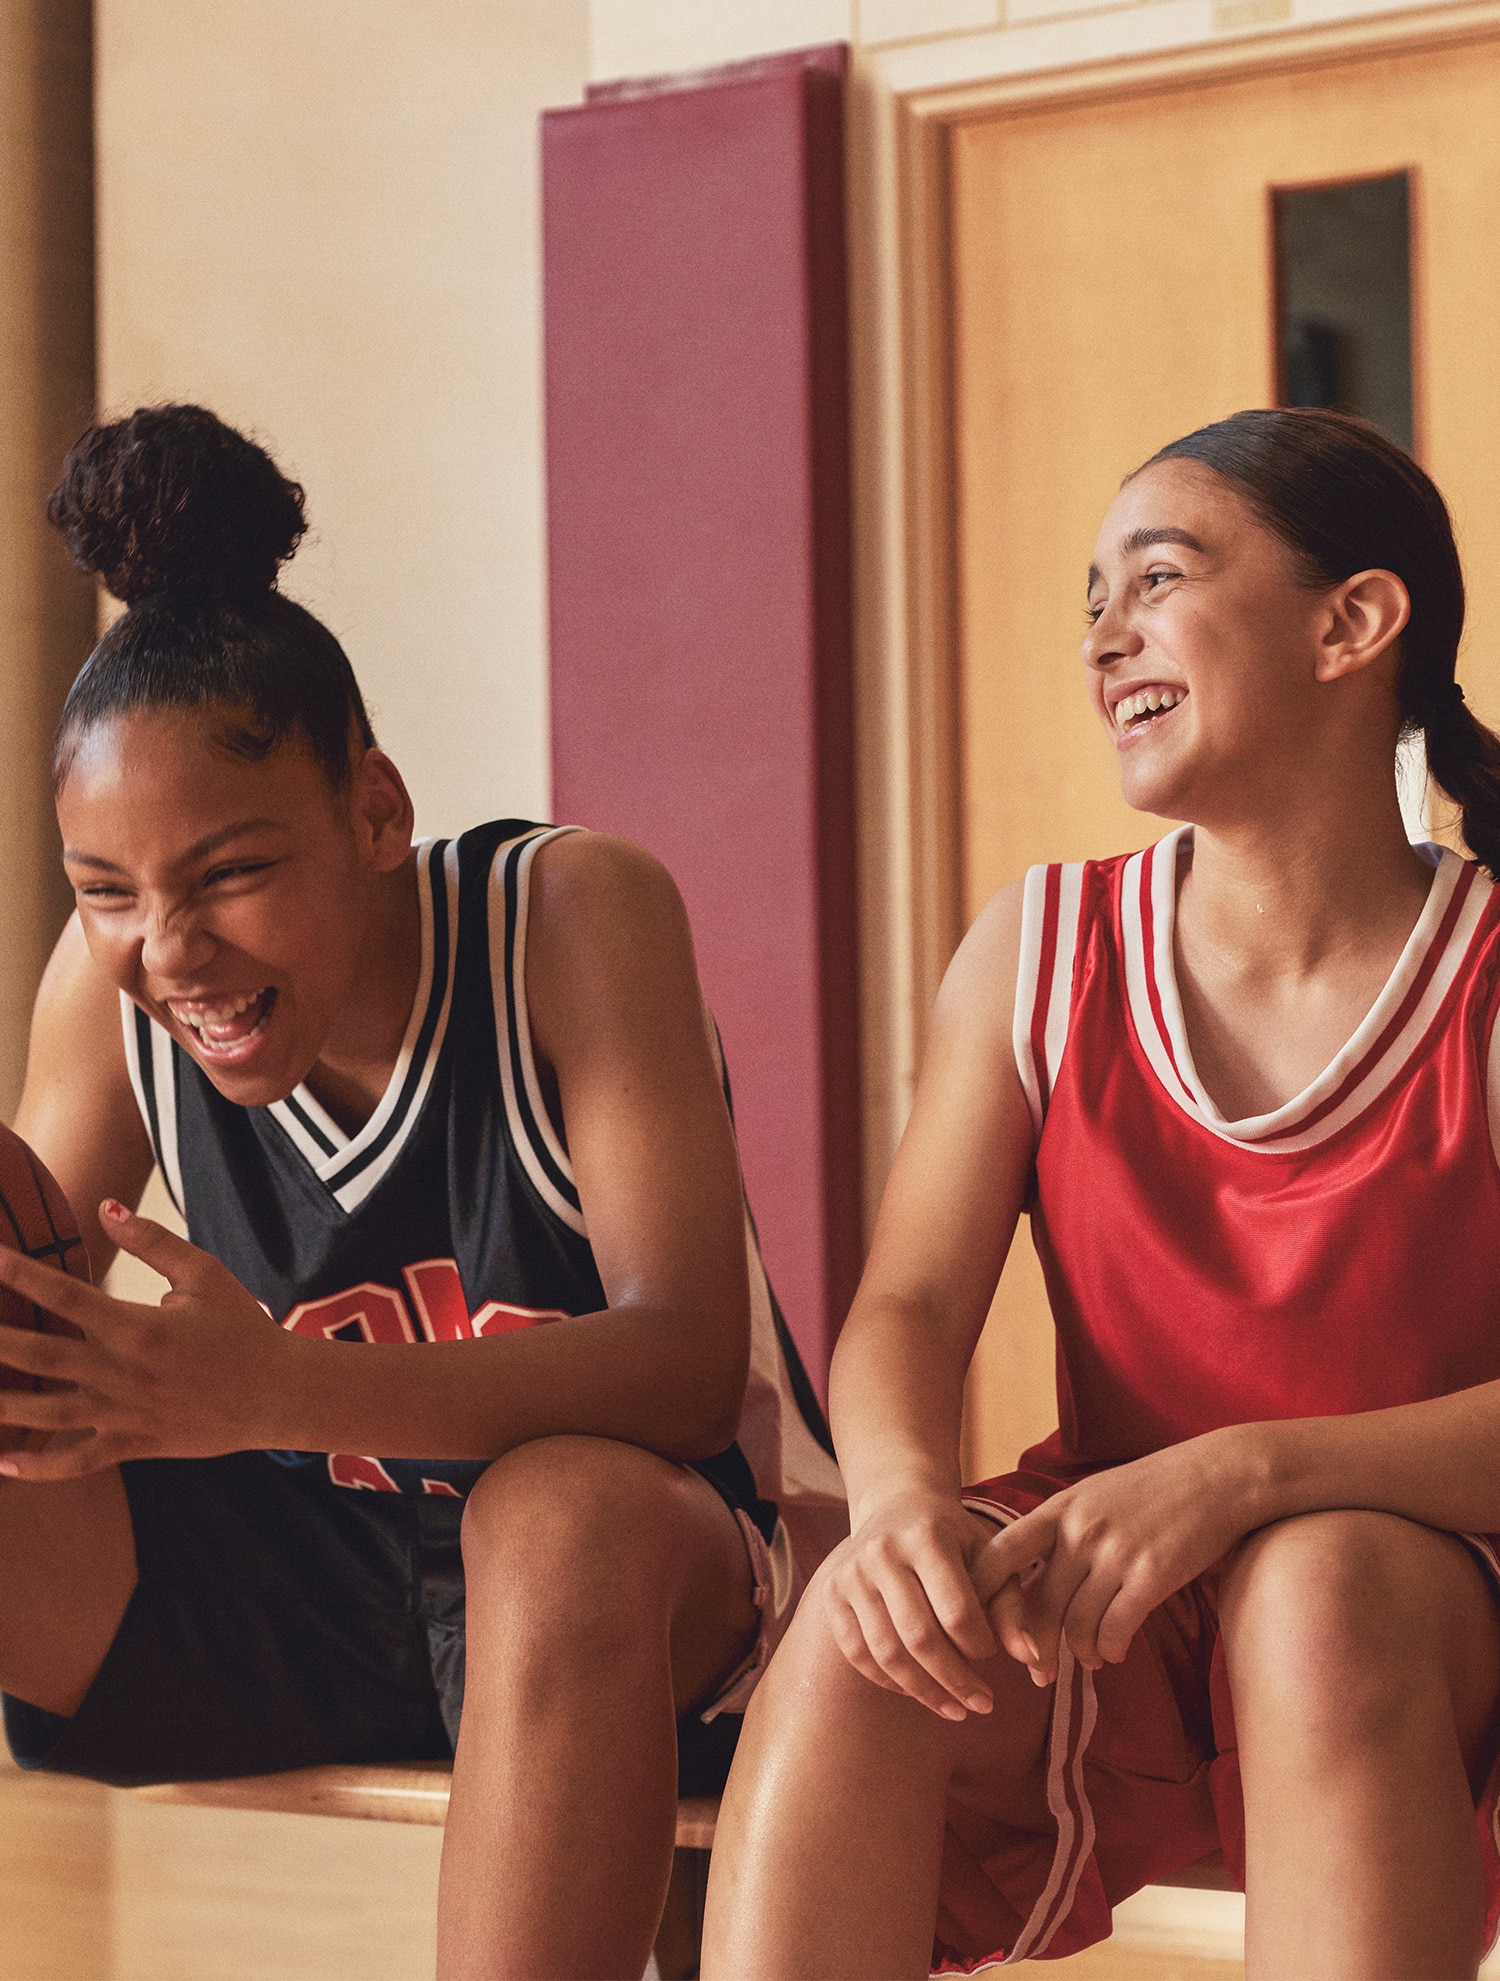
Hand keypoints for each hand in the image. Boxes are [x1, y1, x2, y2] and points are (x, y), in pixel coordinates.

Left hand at [0, 1199, 292, 1479]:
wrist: (279, 1392)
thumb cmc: (242, 1327)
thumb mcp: (204, 1274)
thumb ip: (152, 1242)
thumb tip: (105, 1207)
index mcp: (139, 1325)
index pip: (66, 1296)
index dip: (20, 1276)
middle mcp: (125, 1371)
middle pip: (41, 1356)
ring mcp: (126, 1412)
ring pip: (47, 1413)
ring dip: (2, 1406)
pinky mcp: (134, 1443)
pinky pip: (78, 1460)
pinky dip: (39, 1467)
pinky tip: (3, 1464)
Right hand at [819, 1487, 1003, 1720]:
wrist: (897, 1505)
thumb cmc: (955, 1540)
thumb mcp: (991, 1558)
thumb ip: (1011, 1606)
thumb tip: (1030, 1658)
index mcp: (927, 1535)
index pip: (956, 1610)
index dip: (980, 1645)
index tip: (993, 1656)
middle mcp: (882, 1551)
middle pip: (919, 1637)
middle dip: (955, 1680)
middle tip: (983, 1705)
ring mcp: (851, 1572)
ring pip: (886, 1652)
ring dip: (924, 1691)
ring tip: (956, 1709)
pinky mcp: (831, 1593)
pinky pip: (858, 1653)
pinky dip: (889, 1681)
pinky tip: (919, 1691)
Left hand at [972, 1433, 1257, 1686]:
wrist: (1217, 1475)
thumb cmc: (1151, 1489)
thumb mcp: (1093, 1496)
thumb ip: (1059, 1532)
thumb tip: (1026, 1582)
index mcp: (1058, 1509)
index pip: (999, 1555)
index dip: (980, 1594)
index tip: (975, 1626)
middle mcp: (1080, 1531)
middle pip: (1037, 1604)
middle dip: (1032, 1647)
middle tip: (1038, 1672)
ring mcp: (1116, 1553)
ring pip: (1077, 1624)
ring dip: (1079, 1653)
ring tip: (1087, 1660)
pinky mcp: (1152, 1575)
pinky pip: (1116, 1630)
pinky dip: (1110, 1650)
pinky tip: (1113, 1653)